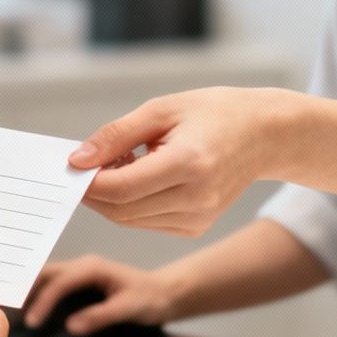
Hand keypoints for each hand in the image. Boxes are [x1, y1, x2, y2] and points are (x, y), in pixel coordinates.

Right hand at [24, 255, 180, 334]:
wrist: (164, 294)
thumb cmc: (149, 299)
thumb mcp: (129, 308)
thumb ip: (101, 316)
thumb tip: (71, 325)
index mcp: (92, 267)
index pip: (60, 282)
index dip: (44, 301)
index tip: (32, 322)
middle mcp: (82, 266)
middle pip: (46, 272)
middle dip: (25, 288)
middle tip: (5, 307)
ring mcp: (79, 272)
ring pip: (46, 276)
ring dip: (28, 289)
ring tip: (9, 307)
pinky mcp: (79, 282)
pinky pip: (52, 284)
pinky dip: (37, 293)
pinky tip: (25, 305)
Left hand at [68, 87, 297, 236]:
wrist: (264, 134)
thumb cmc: (214, 113)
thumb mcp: (161, 109)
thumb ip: (116, 136)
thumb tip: (78, 160)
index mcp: (189, 164)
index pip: (121, 188)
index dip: (89, 181)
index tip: (72, 166)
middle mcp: (196, 198)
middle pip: (121, 210)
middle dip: (94, 192)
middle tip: (86, 164)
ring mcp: (199, 218)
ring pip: (131, 220)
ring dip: (112, 197)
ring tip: (121, 162)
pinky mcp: (197, 227)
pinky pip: (147, 222)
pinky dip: (131, 204)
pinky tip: (140, 177)